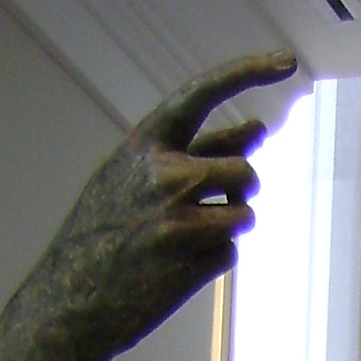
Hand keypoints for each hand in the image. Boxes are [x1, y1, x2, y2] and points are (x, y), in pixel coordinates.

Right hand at [35, 53, 296, 359]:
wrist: (72, 299)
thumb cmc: (105, 232)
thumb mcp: (134, 176)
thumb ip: (193, 151)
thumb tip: (259, 130)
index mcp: (144, 144)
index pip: (204, 93)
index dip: (248, 71)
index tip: (288, 61)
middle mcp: (163, 175)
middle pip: (244, 170)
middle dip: (241, 189)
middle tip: (218, 204)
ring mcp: (178, 221)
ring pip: (244, 212)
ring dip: (231, 224)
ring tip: (191, 236)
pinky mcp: (191, 265)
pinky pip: (230, 252)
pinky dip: (213, 258)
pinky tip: (177, 266)